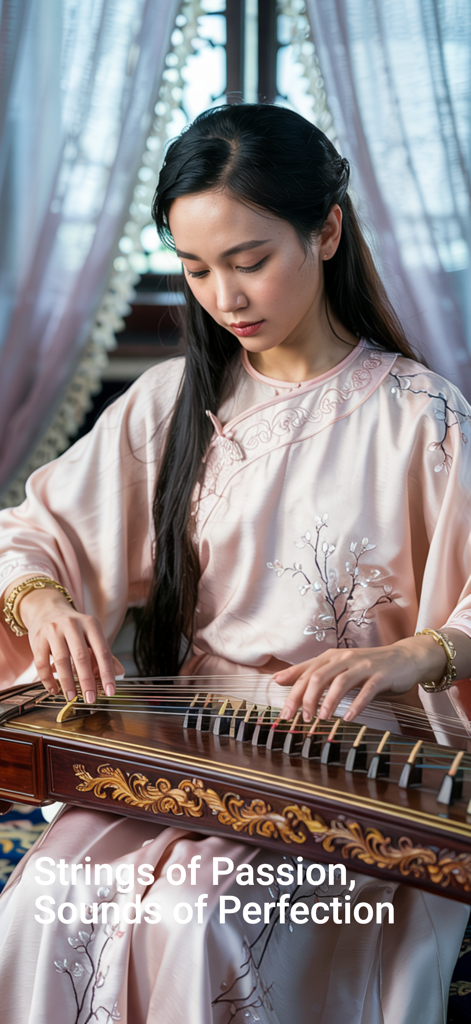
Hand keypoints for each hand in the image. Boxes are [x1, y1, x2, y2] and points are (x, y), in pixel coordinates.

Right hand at [19, 587, 122, 703]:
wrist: (47, 610)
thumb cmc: (73, 628)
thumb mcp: (91, 635)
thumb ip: (103, 653)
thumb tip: (119, 672)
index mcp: (90, 624)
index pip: (102, 651)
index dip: (107, 673)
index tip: (110, 691)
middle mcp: (72, 625)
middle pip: (81, 656)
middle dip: (87, 681)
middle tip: (90, 699)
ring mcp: (53, 630)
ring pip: (61, 660)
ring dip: (67, 682)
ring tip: (72, 697)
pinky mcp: (38, 639)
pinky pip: (42, 663)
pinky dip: (48, 680)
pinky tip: (54, 690)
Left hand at [273, 636, 448, 721]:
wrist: (405, 658)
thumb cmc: (368, 666)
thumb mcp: (338, 667)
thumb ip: (311, 672)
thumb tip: (279, 679)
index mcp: (331, 657)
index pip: (306, 673)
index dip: (292, 692)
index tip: (283, 712)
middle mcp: (345, 659)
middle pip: (318, 677)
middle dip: (306, 699)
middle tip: (301, 719)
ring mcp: (363, 666)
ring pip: (340, 682)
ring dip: (328, 701)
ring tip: (321, 718)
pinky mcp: (381, 675)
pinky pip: (366, 690)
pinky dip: (356, 704)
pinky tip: (348, 717)